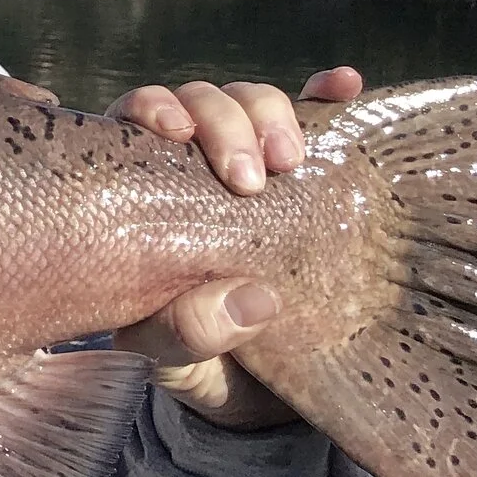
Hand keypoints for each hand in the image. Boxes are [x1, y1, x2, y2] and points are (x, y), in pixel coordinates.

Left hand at [105, 67, 363, 429]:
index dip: (150, 110)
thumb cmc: (195, 361)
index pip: (130, 124)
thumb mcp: (176, 357)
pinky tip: (346, 85)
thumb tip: (247, 299)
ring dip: (272, 111)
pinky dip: (330, 97)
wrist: (259, 390)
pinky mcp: (306, 179)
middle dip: (224, 121)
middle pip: (196, 104)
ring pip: (250, 102)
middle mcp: (188, 168)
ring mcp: (250, 166)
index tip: (176, 133)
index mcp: (135, 196)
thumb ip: (187, 333)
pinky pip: (319, 123)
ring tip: (294, 159)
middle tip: (250, 178)